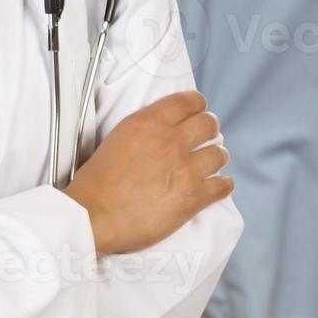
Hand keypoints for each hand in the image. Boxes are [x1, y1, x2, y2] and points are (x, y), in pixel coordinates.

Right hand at [63, 90, 233, 255]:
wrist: (94, 215)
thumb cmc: (98, 182)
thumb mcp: (119, 137)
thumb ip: (145, 128)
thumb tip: (161, 129)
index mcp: (149, 122)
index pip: (187, 101)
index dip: (198, 105)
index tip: (200, 110)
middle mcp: (171, 141)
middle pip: (208, 124)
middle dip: (209, 129)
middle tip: (206, 137)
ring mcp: (185, 169)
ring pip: (219, 154)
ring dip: (216, 158)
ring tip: (210, 163)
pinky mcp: (192, 197)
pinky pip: (222, 186)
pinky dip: (223, 185)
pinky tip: (219, 185)